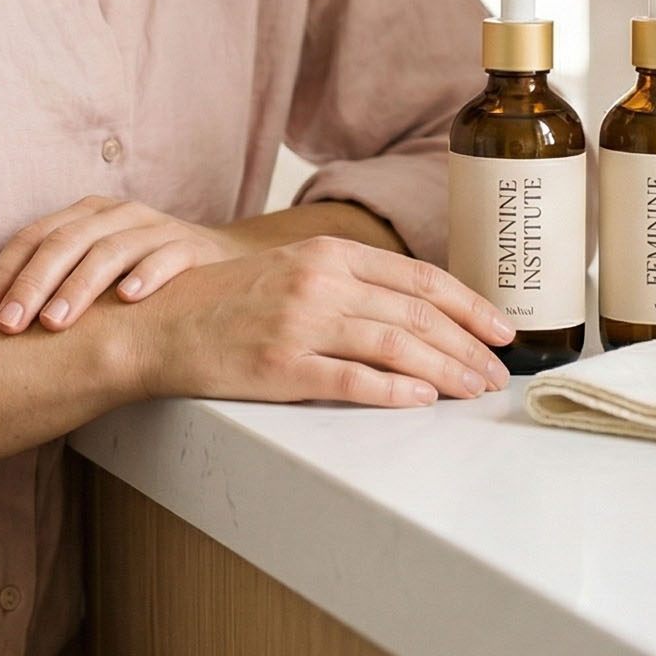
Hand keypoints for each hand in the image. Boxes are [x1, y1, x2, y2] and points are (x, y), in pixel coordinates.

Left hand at [0, 195, 246, 332]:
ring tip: (55, 322)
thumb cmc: (141, 275)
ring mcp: (155, 228)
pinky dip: (146, 275)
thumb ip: (57, 283)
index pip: (34, 237)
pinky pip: (166, 257)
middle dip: (32, 285)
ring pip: (109, 250)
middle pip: (65, 243)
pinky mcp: (191, 247)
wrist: (219, 263)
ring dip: (78, 287)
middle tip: (10, 325)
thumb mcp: (97, 270)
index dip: (4, 272)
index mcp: (85, 215)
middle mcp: (117, 214)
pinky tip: (128, 299)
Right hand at [125, 235, 514, 406]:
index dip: (469, 305)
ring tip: (473, 391)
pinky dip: (394, 391)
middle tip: (497, 373)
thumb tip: (413, 310)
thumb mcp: (289, 272)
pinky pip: (352, 381)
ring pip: (396, 346)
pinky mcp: (280, 368)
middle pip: (417, 313)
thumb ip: (346, 283)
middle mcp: (318, 282)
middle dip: (468, 346)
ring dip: (446, 372)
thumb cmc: (223, 303)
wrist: (154, 325)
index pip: (418, 277)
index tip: (501, 329)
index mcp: (325, 254)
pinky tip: (421, 401)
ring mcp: (300, 324)